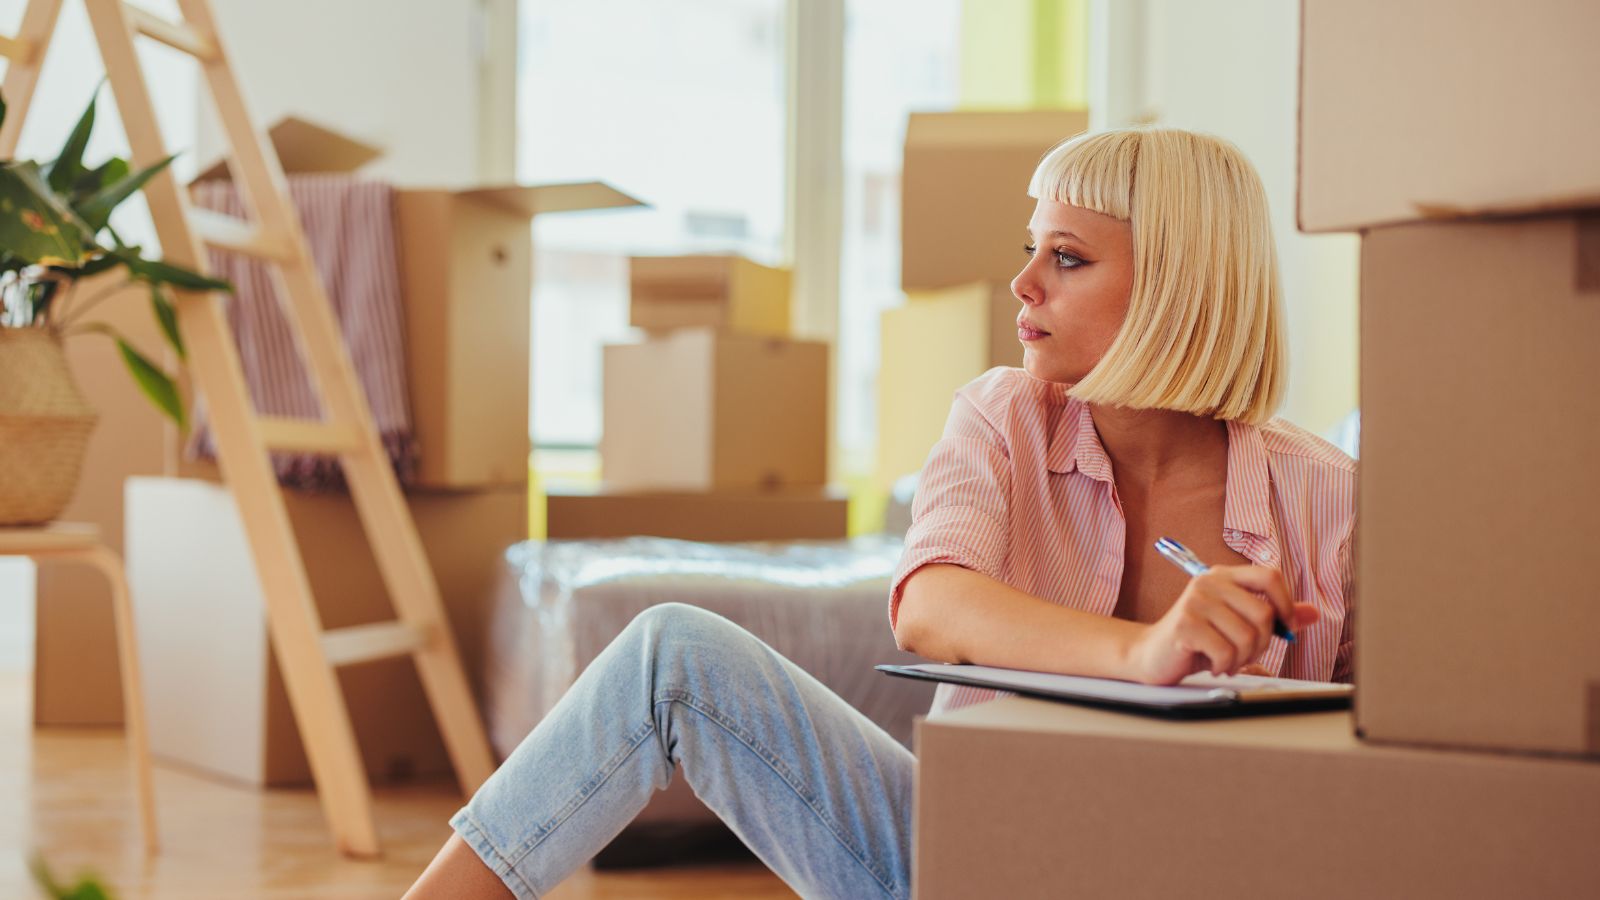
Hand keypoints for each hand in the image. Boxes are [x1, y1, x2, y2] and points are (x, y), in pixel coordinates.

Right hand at [1123, 565, 1319, 685]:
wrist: (1152, 654)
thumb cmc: (1198, 639)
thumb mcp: (1237, 624)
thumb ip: (1274, 616)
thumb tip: (1312, 613)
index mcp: (1224, 576)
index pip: (1269, 576)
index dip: (1286, 603)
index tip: (1284, 627)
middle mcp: (1209, 582)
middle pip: (1264, 613)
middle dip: (1262, 643)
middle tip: (1245, 653)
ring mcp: (1195, 602)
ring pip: (1247, 636)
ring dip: (1242, 658)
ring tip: (1227, 660)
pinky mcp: (1185, 625)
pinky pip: (1226, 652)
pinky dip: (1225, 665)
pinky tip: (1213, 664)